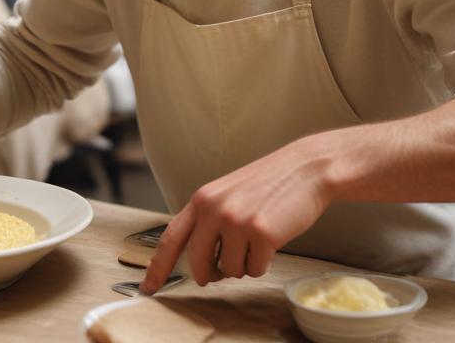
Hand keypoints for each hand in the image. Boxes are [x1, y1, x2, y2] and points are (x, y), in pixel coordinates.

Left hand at [141, 142, 331, 293]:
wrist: (306, 169)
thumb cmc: (270, 184)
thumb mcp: (228, 194)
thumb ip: (209, 220)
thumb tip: (200, 261)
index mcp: (202, 199)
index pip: (171, 238)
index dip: (157, 266)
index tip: (148, 286)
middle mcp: (214, 209)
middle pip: (198, 262)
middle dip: (209, 274)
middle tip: (219, 273)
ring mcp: (236, 221)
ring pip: (230, 271)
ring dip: (244, 265)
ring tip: (257, 241)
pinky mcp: (261, 233)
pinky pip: (255, 270)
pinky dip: (264, 263)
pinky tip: (273, 241)